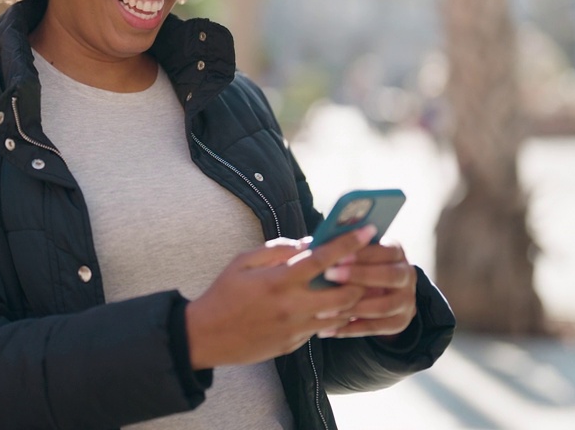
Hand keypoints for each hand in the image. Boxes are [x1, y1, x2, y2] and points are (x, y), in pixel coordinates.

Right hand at [184, 226, 376, 368]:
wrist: (207, 336)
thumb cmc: (223, 294)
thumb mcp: (242, 262)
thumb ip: (276, 249)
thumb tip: (306, 243)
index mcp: (279, 280)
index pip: (323, 258)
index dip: (349, 242)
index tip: (367, 230)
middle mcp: (292, 306)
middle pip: (345, 294)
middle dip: (360, 280)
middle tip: (360, 269)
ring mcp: (295, 328)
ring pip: (340, 316)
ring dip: (349, 301)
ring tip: (348, 288)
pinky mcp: (294, 344)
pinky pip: (322, 329)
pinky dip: (329, 317)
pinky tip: (323, 307)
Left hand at [317, 241, 416, 338]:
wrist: (382, 291)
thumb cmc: (359, 264)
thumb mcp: (357, 252)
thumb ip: (342, 246)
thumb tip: (315, 242)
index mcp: (397, 252)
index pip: (385, 251)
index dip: (362, 254)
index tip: (337, 256)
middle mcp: (407, 275)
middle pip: (390, 276)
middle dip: (358, 276)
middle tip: (329, 275)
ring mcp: (406, 301)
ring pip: (383, 306)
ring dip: (353, 308)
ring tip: (325, 309)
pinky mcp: (399, 322)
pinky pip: (376, 328)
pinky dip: (351, 329)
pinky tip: (328, 329)